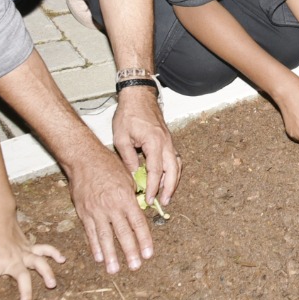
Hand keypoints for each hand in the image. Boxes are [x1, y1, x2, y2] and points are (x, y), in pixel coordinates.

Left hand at [0, 214, 64, 299]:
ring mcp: (24, 252)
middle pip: (22, 277)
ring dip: (47, 273)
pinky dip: (54, 253)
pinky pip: (44, 249)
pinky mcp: (30, 247)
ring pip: (39, 263)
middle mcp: (13, 259)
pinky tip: (62, 259)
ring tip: (52, 284)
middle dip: (25, 292)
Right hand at [66, 143, 153, 273]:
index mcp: (125, 198)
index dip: (144, 240)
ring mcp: (96, 211)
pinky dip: (94, 246)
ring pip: (104, 237)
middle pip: (122, 233)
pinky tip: (99, 258)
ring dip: (110, 255)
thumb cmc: (108, 166)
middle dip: (130, 251)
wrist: (83, 159)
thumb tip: (141, 211)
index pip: (138, 223)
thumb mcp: (127, 178)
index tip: (149, 254)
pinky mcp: (83, 213)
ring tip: (114, 270)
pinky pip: (90, 232)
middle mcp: (111, 207)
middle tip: (135, 267)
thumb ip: (133, 197)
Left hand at [112, 86, 179, 205]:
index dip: (153, 187)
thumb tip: (134, 176)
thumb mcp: (121, 137)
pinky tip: (166, 179)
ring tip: (167, 195)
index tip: (149, 199)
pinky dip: (173, 171)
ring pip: (177, 165)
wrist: (138, 96)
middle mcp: (165, 142)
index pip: (156, 171)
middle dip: (169, 188)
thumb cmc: (128, 114)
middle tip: (163, 202)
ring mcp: (169, 141)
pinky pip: (174, 159)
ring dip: (173, 181)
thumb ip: (128, 158)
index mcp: (154, 142)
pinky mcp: (168, 140)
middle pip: (173, 170)